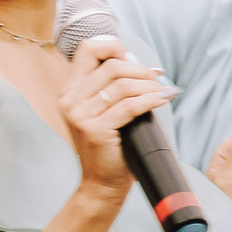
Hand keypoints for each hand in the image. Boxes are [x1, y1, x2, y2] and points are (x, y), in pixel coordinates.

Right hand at [55, 34, 177, 204]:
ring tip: (161, 91)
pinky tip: (162, 100)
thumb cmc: (108, 146)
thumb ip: (111, 86)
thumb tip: (140, 64)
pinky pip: (130, 106)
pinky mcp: (95, 130)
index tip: (133, 60)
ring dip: (149, 85)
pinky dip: (150, 100)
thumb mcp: (101, 111)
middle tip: (156, 79)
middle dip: (140, 69)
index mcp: (69, 91)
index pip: (88, 49)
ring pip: (123, 85)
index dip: (113, 47)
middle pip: (111, 66)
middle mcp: (70, 100)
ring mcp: (80, 115)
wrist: (101, 183)